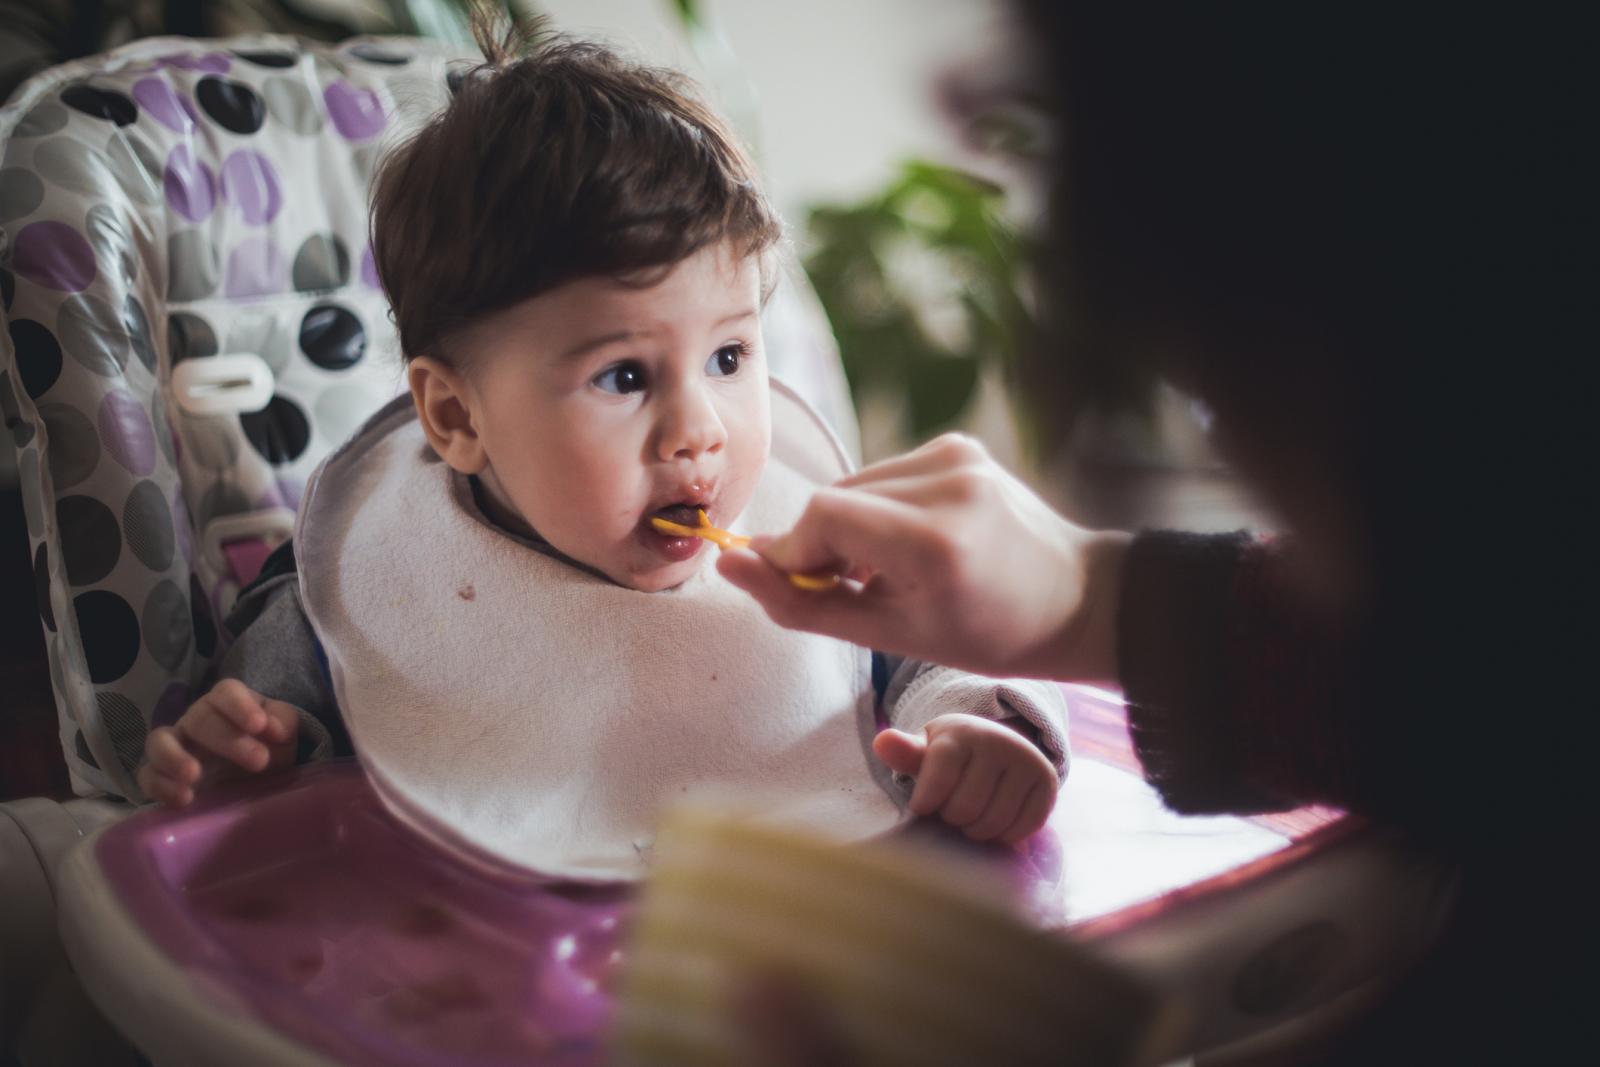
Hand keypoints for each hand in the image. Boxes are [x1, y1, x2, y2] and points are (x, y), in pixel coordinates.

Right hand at [137, 679, 299, 806]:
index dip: (240, 706)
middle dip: (228, 739)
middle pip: (199, 718)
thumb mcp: (283, 734)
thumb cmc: (268, 747)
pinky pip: (147, 776)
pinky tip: (183, 799)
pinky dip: (160, 786)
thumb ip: (282, 723)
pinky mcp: (162, 777)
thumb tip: (274, 728)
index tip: (259, 725)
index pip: (226, 692)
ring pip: (159, 741)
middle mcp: (196, 721)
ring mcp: (175, 748)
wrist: (256, 780)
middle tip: (258, 762)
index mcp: (227, 704)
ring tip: (195, 776)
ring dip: (174, 757)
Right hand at [717, 434, 1129, 680]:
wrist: (1074, 600)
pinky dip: (878, 509)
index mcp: (936, 540)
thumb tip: (728, 565)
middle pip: (835, 497)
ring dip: (848, 526)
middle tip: (840, 587)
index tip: (794, 586)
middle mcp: (949, 484)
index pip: (824, 515)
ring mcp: (958, 456)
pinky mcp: (959, 445)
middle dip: (820, 544)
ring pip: (855, 483)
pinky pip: (886, 474)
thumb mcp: (890, 635)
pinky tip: (904, 542)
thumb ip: (801, 604)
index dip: (795, 552)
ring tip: (879, 570)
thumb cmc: (986, 634)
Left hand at [872, 714, 1058, 843]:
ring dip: (975, 831)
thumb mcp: (925, 750)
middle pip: (964, 809)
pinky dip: (1002, 836)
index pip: (938, 780)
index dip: (926, 803)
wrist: (997, 745)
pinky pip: (1020, 829)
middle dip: (951, 818)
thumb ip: (904, 752)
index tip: (923, 805)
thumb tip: (882, 742)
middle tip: (951, 808)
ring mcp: (1027, 760)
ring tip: (970, 816)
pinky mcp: (1047, 782)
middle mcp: (998, 741)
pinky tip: (994, 820)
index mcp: (962, 733)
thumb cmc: (951, 755)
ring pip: (992, 823)